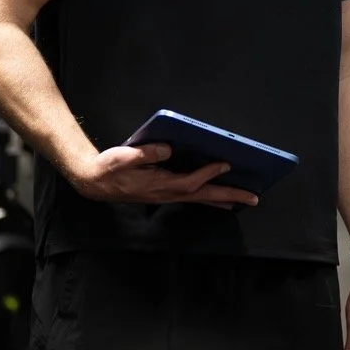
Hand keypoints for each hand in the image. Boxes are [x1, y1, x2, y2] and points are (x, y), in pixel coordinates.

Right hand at [66, 141, 257, 208]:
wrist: (95, 183)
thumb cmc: (109, 168)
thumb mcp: (124, 157)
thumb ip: (146, 153)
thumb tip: (168, 149)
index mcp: (160, 184)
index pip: (191, 181)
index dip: (209, 173)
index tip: (226, 163)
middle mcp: (168, 193)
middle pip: (204, 196)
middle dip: (230, 196)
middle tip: (254, 198)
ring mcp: (167, 195)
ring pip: (201, 199)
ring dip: (223, 200)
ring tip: (244, 200)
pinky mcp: (165, 193)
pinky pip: (193, 197)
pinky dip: (209, 197)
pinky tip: (218, 197)